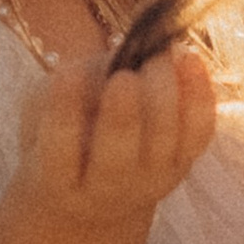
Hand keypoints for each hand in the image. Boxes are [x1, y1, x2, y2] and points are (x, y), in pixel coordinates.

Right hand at [12, 39, 215, 236]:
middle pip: (118, 154)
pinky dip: (198, 94)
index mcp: (59, 181)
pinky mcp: (183, 165)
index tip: (66, 73)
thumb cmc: (63, 136)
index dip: (63, 111)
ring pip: (164, 139)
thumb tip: (122, 53)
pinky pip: (199, 132)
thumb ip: (74, 85)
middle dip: (122, 112)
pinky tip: (189, 58)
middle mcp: (107, 189)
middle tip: (123, 76)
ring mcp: (150, 180)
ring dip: (164, 92)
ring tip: (159, 54)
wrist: (98, 189)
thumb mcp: (45, 112)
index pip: (59, 150)